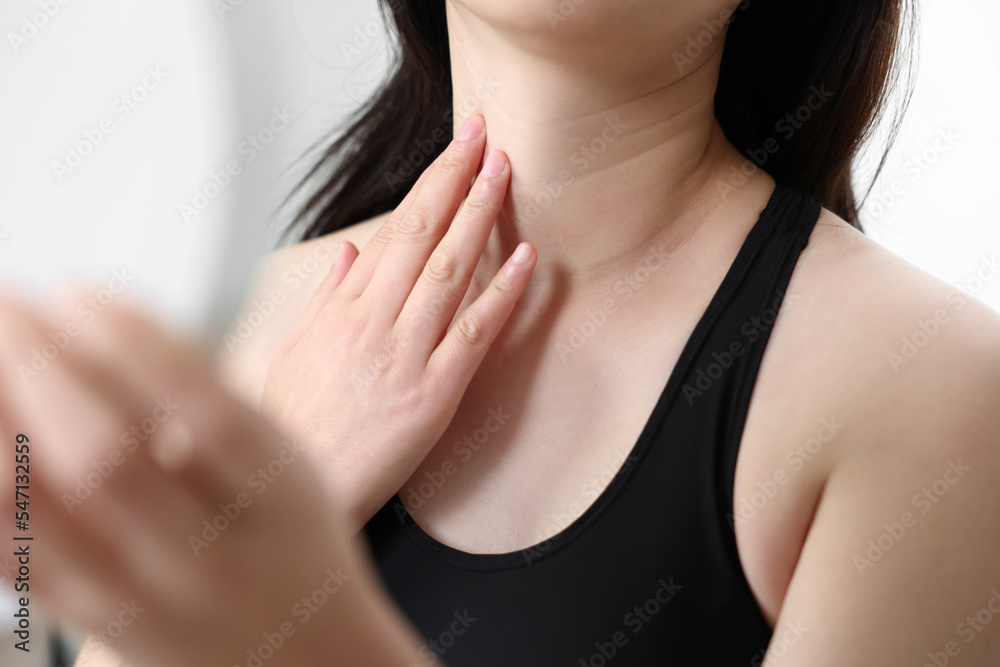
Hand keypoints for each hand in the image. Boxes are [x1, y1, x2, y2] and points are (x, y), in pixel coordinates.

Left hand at [0, 298, 423, 666]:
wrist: (305, 657)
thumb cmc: (295, 543)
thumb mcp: (289, 465)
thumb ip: (217, 402)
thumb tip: (117, 328)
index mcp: (276, 500)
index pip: (206, 417)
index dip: (136, 347)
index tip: (80, 291)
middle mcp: (207, 555)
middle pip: (107, 463)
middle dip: (42, 370)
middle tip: (6, 304)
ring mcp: (141, 597)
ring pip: (38, 515)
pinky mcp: (91, 619)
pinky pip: (10, 558)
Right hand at [261, 114, 534, 529]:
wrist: (301, 488)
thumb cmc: (297, 425)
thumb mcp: (294, 351)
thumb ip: (324, 296)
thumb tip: (347, 251)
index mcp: (343, 306)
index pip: (394, 227)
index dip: (430, 182)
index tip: (455, 148)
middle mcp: (375, 320)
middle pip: (422, 234)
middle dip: (457, 177)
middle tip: (485, 134)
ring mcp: (407, 353)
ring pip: (449, 270)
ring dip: (480, 216)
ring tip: (504, 172)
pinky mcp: (435, 392)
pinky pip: (474, 333)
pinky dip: (501, 293)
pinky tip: (525, 259)